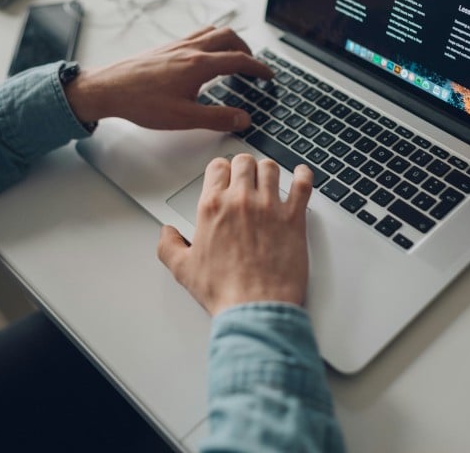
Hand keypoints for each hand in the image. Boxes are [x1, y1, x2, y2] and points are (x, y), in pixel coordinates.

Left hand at [64, 26, 272, 131]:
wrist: (108, 89)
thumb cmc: (141, 102)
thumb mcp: (184, 118)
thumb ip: (218, 118)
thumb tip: (243, 118)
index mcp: (199, 65)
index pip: (238, 60)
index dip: (258, 68)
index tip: (268, 75)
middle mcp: (190, 49)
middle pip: (228, 37)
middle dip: (247, 49)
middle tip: (253, 65)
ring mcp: (177, 45)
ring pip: (212, 32)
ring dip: (229, 41)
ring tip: (234, 56)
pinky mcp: (166, 48)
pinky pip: (196, 35)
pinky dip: (210, 41)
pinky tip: (204, 57)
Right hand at [157, 155, 313, 315]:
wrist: (255, 308)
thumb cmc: (224, 291)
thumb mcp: (184, 270)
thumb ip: (169, 246)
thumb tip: (167, 233)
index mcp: (213, 207)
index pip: (217, 167)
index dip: (221, 170)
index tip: (225, 176)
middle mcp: (241, 201)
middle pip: (244, 162)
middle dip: (244, 167)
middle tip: (246, 177)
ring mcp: (269, 207)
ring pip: (270, 168)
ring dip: (268, 171)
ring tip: (269, 178)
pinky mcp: (294, 218)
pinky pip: (302, 184)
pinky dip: (303, 175)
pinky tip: (300, 175)